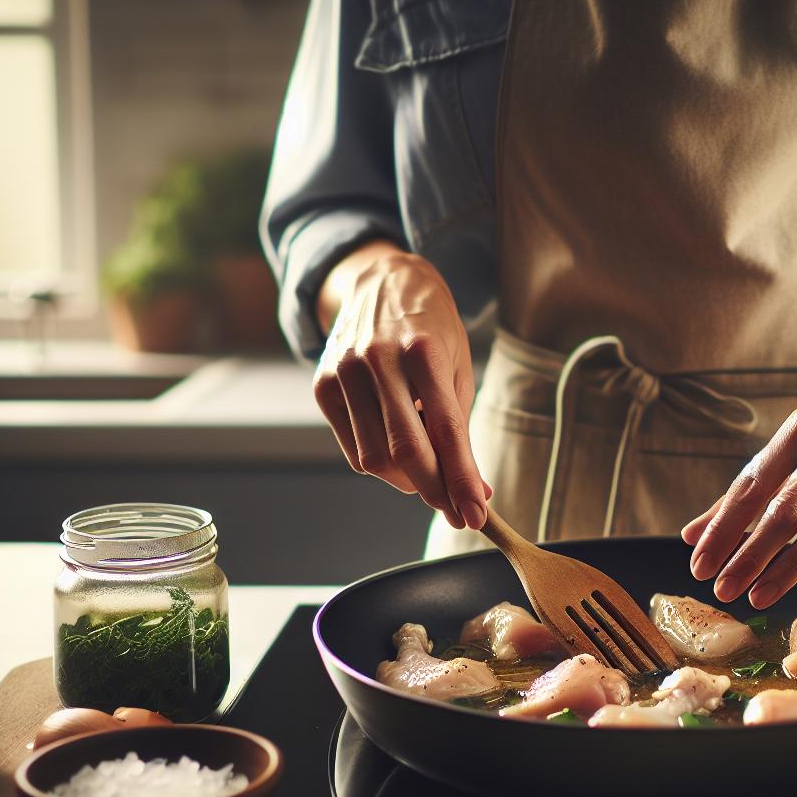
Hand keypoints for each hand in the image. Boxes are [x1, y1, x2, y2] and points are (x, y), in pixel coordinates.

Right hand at [312, 245, 489, 528]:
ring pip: (373, 458)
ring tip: (427, 470)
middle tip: (455, 510)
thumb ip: (460, 429)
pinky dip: (379, 462)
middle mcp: (378, 359)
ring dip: (406, 480)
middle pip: (404, 451)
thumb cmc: (431, 329)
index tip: (475, 514)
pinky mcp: (322, 385)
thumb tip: (474, 492)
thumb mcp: (457, 367)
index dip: (460, 480)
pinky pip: (353, 447)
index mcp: (422, 351)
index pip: (445, 431)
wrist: (381, 282)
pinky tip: (397, 447)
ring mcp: (344, 371)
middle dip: (434, 491)